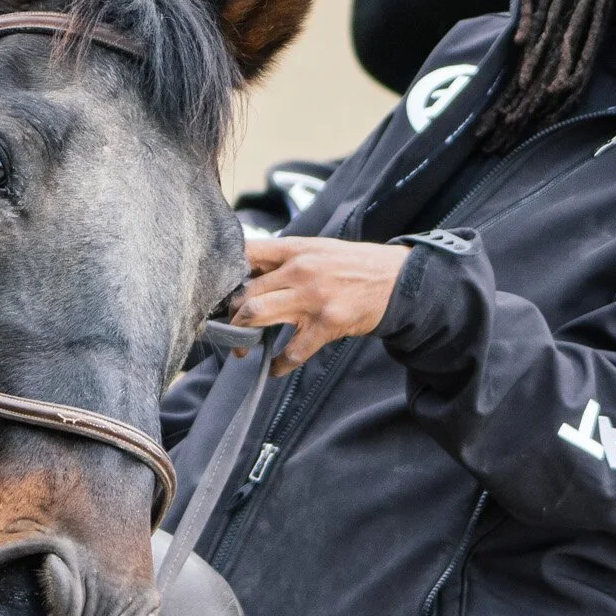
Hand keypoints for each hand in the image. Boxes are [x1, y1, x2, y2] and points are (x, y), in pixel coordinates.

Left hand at [231, 237, 411, 373]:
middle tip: (226, 328)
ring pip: (257, 314)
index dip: (226, 273)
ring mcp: (312, 298)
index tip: (218, 291)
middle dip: (229, 314)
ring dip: (242, 337)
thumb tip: (249, 272)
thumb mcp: (319, 249)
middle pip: (245, 291)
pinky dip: (279, 364)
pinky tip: (275, 366)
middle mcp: (300, 271)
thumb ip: (287, 258)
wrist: (397, 281)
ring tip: (241, 350)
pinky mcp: (326, 325)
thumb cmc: (355, 266)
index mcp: (296, 249)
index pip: (247, 253)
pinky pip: (292, 351)